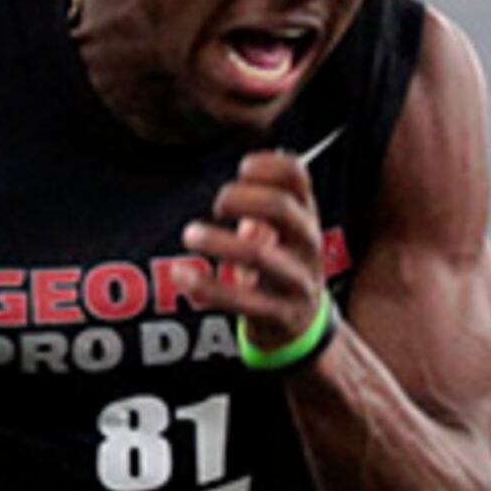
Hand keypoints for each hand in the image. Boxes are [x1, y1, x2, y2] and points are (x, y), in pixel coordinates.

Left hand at [183, 151, 328, 358]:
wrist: (300, 327)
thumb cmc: (279, 267)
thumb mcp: (281, 231)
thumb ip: (267, 199)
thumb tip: (250, 164)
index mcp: (305, 216)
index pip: (297, 178)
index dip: (268, 165)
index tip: (241, 168)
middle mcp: (307, 245)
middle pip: (282, 209)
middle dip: (242, 199)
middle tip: (217, 204)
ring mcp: (297, 281)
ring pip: (261, 256)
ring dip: (219, 242)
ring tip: (189, 235)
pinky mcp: (279, 315)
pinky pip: (243, 302)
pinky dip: (208, 287)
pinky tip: (182, 276)